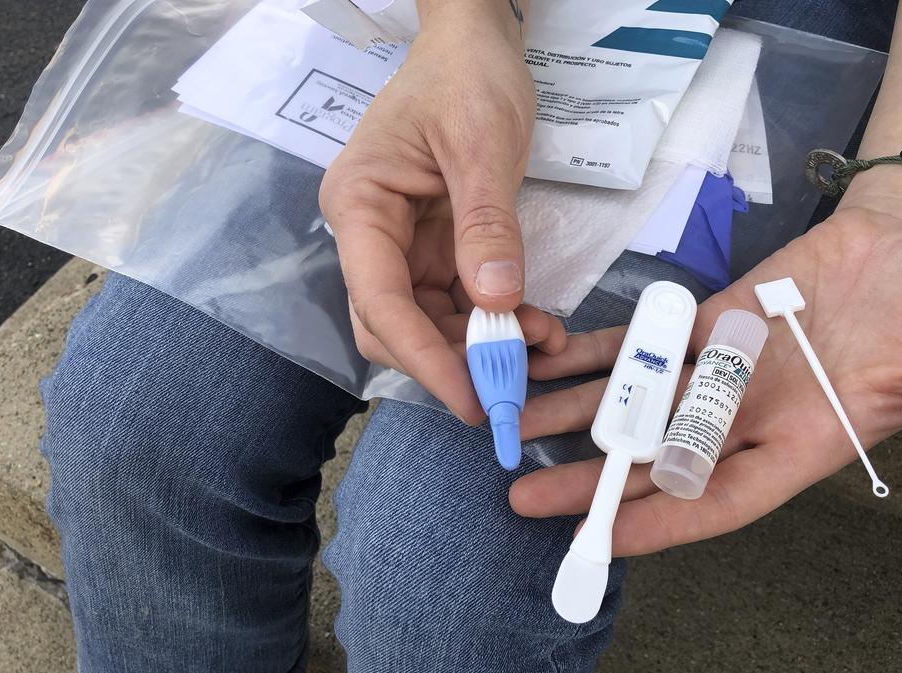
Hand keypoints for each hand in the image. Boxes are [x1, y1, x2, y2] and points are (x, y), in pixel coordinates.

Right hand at [320, 4, 556, 421]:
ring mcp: (403, 245)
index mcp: (360, 206)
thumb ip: (487, 225)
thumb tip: (495, 302)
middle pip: (395, 324)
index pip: (380, 301)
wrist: (476, 44)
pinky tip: (534, 324)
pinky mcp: (436, 249)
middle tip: (510, 385)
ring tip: (540, 344)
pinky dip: (494, 321)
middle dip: (450, 360)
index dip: (424, 357)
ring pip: (429, 322)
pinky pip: (458, 302)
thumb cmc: (467, 76)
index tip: (471, 397)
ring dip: (480, 346)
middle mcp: (372, 235)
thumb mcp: (483, 145)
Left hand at [510, 178, 901, 553]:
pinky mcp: (708, 319)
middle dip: (591, 482)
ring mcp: (723, 368)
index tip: (596, 542)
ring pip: (637, 399)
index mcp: (801, 444)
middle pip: (656, 459)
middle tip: (523, 499)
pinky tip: (550, 360)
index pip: (718, 500)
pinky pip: (642, 340)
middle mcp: (749, 416)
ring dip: (577, 416)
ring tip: (516, 428)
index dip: (659, 525)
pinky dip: (596, 351)